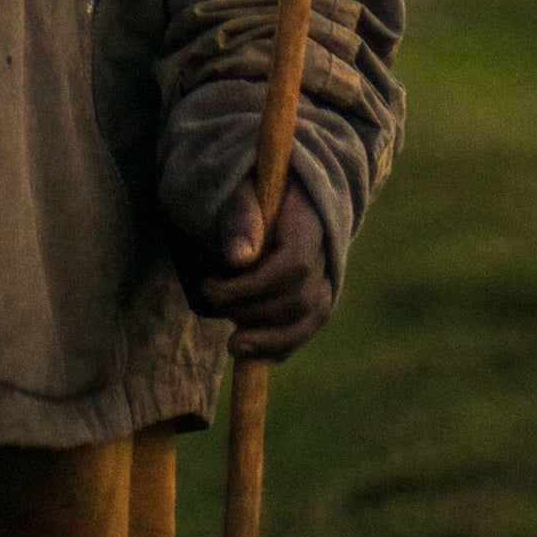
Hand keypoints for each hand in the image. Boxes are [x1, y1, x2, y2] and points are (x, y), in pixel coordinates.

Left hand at [181, 173, 333, 361]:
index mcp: (309, 215)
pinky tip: (253, 355)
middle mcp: (324, 249)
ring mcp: (324, 273)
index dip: (256, 285)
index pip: (295, 262)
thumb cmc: (245, 181)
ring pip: (311, 319)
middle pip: (301, 297)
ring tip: (233, 345)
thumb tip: (240, 258)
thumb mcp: (236, 184)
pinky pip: (307, 328)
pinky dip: (282, 347)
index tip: (212, 287)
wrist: (266, 184)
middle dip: (254, 311)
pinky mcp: (316, 294)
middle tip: (211, 299)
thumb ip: (238, 214)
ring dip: (270, 339)